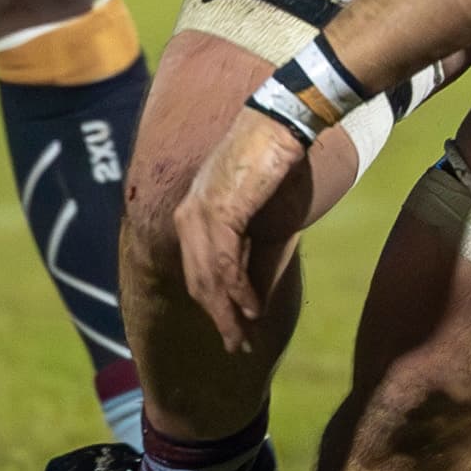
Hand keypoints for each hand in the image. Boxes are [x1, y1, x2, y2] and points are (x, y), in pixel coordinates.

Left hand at [174, 109, 316, 354]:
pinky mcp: (218, 213)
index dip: (215, 306)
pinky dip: (238, 291)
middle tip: (236, 346)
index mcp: (194, 215)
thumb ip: (257, 257)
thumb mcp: (267, 221)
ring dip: (227, 312)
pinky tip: (251, 309)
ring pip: (208, 278)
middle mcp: (188, 217)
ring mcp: (199, 215)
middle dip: (218, 318)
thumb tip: (255, 298)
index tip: (234, 331)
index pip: (199, 271)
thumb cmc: (278, 164)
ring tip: (243, 337)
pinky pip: (225, 264)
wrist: (282, 124)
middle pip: (198, 281)